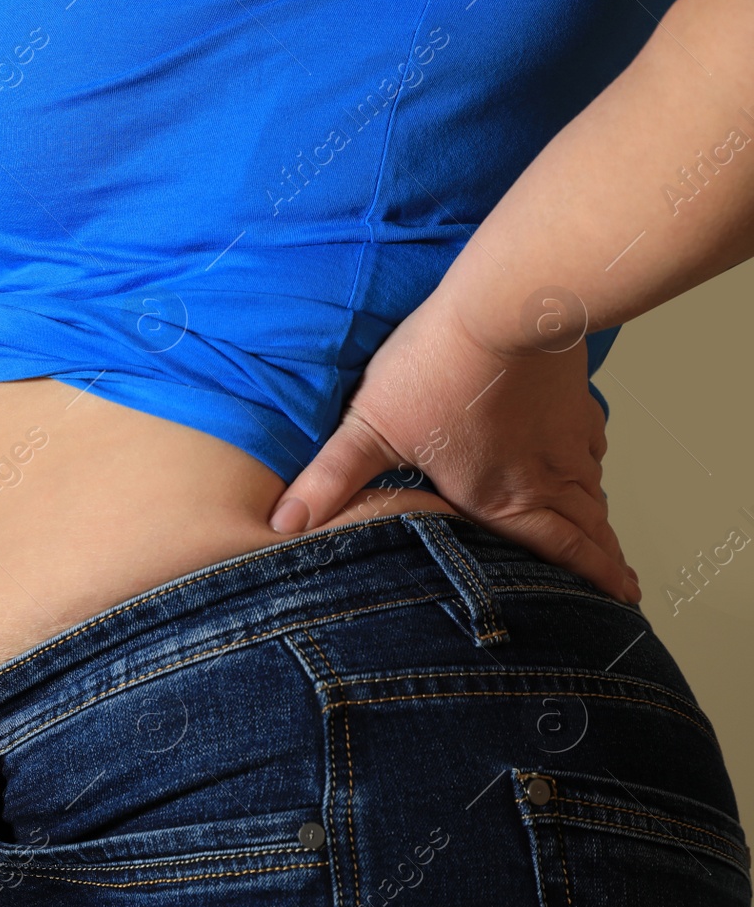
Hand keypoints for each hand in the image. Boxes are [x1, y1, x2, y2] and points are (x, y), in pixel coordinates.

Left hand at [267, 291, 640, 604]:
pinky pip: (592, 447)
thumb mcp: (370, 427)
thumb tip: (285, 523)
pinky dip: (594, 469)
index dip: (583, 581)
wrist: (504, 303)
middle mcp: (545, 477)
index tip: (612, 603)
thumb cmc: (437, 365)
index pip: (551, 554)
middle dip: (603, 563)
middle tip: (622, 588)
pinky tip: (589, 468)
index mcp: (500, 498)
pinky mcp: (573, 400)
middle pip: (584, 530)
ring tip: (607, 543)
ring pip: (592, 491)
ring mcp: (567, 438)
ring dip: (600, 521)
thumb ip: (330, 479)